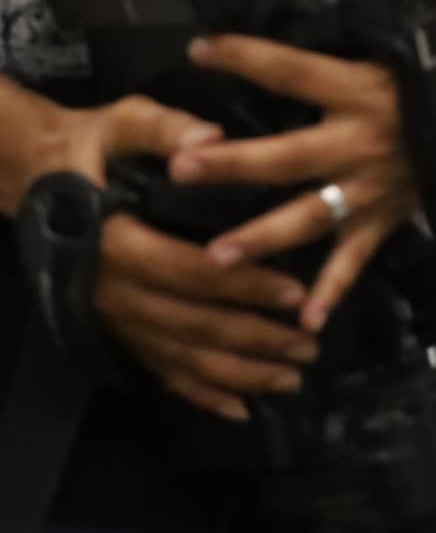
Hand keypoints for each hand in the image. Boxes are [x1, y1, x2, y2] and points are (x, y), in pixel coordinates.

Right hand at [4, 87, 313, 422]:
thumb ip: (165, 129)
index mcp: (118, 243)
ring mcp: (112, 315)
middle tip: (309, 349)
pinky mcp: (114, 326)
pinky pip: (157, 368)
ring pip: (179, 356)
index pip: (189, 272)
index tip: (296, 294)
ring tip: (291, 380)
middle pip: (191, 325)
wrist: (30, 174)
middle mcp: (113, 290)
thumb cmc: (88, 146)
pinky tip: (239, 411)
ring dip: (237, 374)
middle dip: (254, 341)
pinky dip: (198, 393)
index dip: (243, 286)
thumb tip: (210, 137)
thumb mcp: (122, 121)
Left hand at [169, 0, 435, 334]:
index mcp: (370, 92)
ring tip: (216, 256)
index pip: (298, 70)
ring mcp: (374, 189)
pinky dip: (333, 290)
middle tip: (184, 169)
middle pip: (290, 156)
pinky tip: (303, 321)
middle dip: (236, 165)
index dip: (248, 57)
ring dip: (265, 237)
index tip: (199, 49)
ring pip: (311, 216)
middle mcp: (365, 145)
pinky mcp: (386, 217)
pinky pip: (357, 258)